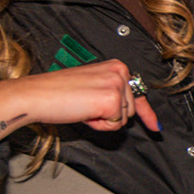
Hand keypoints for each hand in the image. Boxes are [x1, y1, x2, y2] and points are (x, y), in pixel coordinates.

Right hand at [0, 59, 161, 144]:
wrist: (37, 94)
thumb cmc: (58, 92)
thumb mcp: (92, 86)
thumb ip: (112, 93)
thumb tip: (130, 111)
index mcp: (116, 66)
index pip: (138, 93)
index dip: (147, 114)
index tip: (156, 127)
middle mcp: (120, 72)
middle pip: (131, 110)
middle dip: (109, 115)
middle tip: (86, 106)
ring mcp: (117, 85)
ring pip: (123, 119)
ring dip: (103, 120)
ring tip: (83, 107)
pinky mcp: (111, 99)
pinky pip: (114, 125)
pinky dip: (98, 125)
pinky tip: (84, 112)